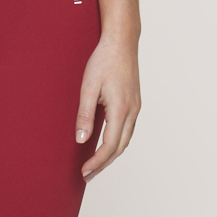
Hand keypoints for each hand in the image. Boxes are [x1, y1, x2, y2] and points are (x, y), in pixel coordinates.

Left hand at [75, 34, 140, 180]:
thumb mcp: (88, 87)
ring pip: (126, 140)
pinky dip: (117, 142)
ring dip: (111, 154)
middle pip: (119, 147)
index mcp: (121, 109)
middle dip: (103, 164)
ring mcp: (136, 107)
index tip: (84, 172)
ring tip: (95, 164)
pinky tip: (107, 144)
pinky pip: (128, 129)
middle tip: (87, 175)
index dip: (97, 162)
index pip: (109, 145)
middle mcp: (132, 111)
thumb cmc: (103, 60)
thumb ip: (85, 115)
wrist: (121, 41)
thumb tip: (81, 139)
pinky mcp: (135, 102)